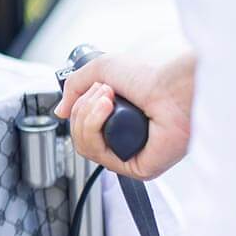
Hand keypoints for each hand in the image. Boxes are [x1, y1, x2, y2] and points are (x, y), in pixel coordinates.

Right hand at [54, 51, 195, 179]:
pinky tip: (108, 110)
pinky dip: (94, 130)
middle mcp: (129, 136)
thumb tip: (60, 111)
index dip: (80, 108)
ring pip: (85, 146)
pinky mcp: (139, 167)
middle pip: (80, 136)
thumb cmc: (154, 72)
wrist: (176, 82)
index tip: (92, 89)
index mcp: (123, 118)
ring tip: (106, 98)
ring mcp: (133, 153)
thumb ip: (74, 87)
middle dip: (82, 110)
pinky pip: (99, 155)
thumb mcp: (101, 69)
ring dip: (86, 117)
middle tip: (102, 92)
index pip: (85, 125)